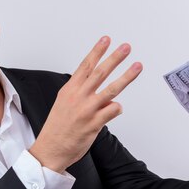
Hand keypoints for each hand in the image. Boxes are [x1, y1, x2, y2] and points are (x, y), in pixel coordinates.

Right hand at [29, 36, 141, 172]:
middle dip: (115, 58)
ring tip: (137, 66)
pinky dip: (117, 107)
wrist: (50, 149)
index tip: (106, 40)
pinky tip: (115, 109)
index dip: (97, 51)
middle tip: (126, 47)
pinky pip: (113, 110)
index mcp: (70, 90)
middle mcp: (79, 97)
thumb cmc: (57, 128)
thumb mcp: (63, 104)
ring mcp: (87, 110)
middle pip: (100, 72)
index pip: (86, 65)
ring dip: (126, 76)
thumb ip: (80, 93)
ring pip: (111, 89)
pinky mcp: (94, 123)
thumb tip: (99, 91)